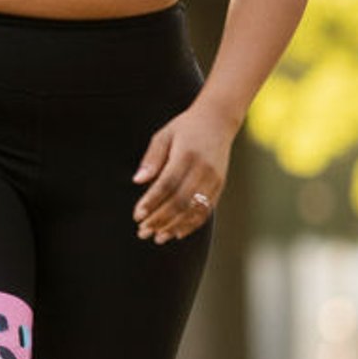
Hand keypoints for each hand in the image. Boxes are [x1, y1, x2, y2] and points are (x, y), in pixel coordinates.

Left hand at [133, 104, 234, 242]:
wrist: (218, 121)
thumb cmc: (185, 128)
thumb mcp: (164, 135)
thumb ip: (151, 158)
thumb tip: (138, 181)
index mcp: (186, 155)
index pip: (166, 184)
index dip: (151, 202)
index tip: (137, 216)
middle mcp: (203, 169)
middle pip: (180, 201)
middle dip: (160, 220)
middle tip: (143, 232)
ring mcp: (214, 179)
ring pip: (194, 210)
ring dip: (174, 226)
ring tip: (158, 237)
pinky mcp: (220, 186)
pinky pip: (206, 210)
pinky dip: (192, 224)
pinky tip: (177, 233)